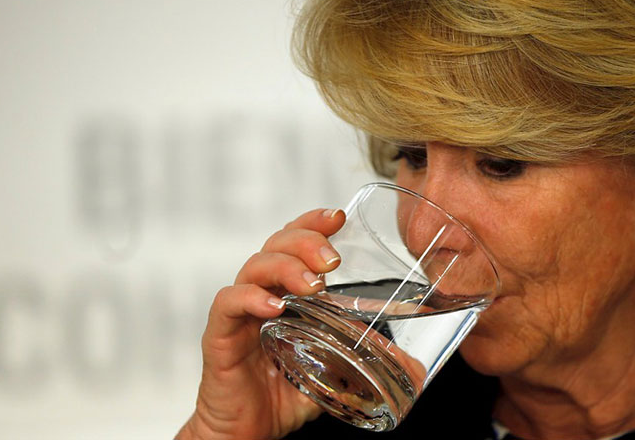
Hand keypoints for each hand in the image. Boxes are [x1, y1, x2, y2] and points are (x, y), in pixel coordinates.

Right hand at [177, 208, 345, 439]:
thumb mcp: (334, 373)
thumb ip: (365, 361)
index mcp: (285, 293)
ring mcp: (239, 313)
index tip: (338, 216)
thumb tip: (414, 364)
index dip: (313, 223)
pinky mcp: (220, 337)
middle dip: (305, 241)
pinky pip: (228, 304)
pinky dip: (250, 298)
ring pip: (253, 267)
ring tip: (311, 284)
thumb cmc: (284, 396)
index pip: (295, 242)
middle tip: (332, 259)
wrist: (246, 433)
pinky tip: (274, 306)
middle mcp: (261, 294)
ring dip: (285, 267)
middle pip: (276, 244)